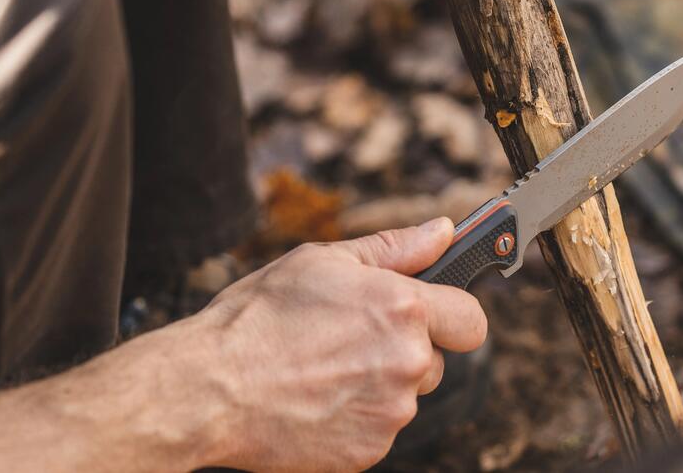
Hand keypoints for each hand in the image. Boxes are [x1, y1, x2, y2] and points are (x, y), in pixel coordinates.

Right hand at [183, 218, 487, 471]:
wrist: (210, 389)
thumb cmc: (257, 319)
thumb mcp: (321, 262)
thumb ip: (394, 249)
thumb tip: (442, 232)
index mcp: (403, 309)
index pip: (471, 320)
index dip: (452, 316)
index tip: (432, 318)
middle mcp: (408, 362)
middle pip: (434, 361)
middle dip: (403, 352)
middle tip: (345, 342)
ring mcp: (390, 413)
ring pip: (403, 397)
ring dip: (376, 386)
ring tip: (319, 371)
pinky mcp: (369, 451)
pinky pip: (377, 430)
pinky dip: (353, 419)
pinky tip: (313, 400)